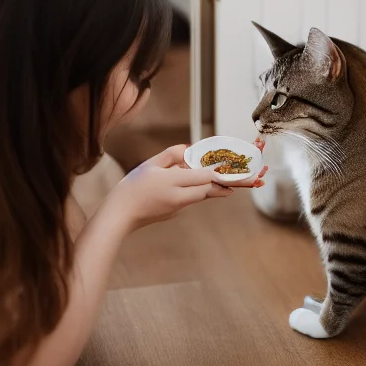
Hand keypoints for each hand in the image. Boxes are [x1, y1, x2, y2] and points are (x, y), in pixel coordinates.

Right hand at [104, 144, 232, 231]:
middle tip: (245, 178)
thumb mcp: (150, 165)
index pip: (204, 176)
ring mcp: (179, 207)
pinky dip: (200, 192)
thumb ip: (172, 155)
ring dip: (215, 187)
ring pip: (202, 195)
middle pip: (209, 189)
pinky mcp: (176, 212)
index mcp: (173, 182)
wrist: (119, 215)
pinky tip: (205, 185)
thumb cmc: (132, 187)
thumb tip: (189, 150)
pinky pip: (192, 199)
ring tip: (233, 182)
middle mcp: (180, 196)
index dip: (220, 171)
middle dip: (227, 183)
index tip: (233, 166)